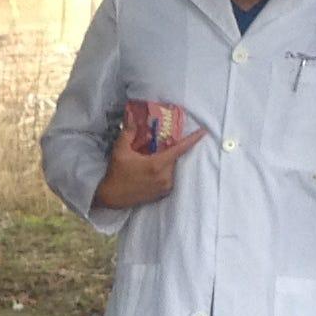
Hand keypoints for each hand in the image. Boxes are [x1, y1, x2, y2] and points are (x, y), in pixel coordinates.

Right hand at [90, 99, 204, 210]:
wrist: (112, 197)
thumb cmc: (116, 173)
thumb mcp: (120, 150)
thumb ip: (128, 133)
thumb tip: (132, 118)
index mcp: (157, 165)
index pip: (179, 149)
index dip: (192, 140)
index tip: (203, 132)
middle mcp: (165, 177)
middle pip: (174, 158)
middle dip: (169, 150)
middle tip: (159, 146)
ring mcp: (165, 187)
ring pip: (172, 168)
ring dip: (166, 161)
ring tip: (151, 159)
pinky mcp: (162, 194)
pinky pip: (168, 178)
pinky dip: (163, 171)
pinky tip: (151, 170)